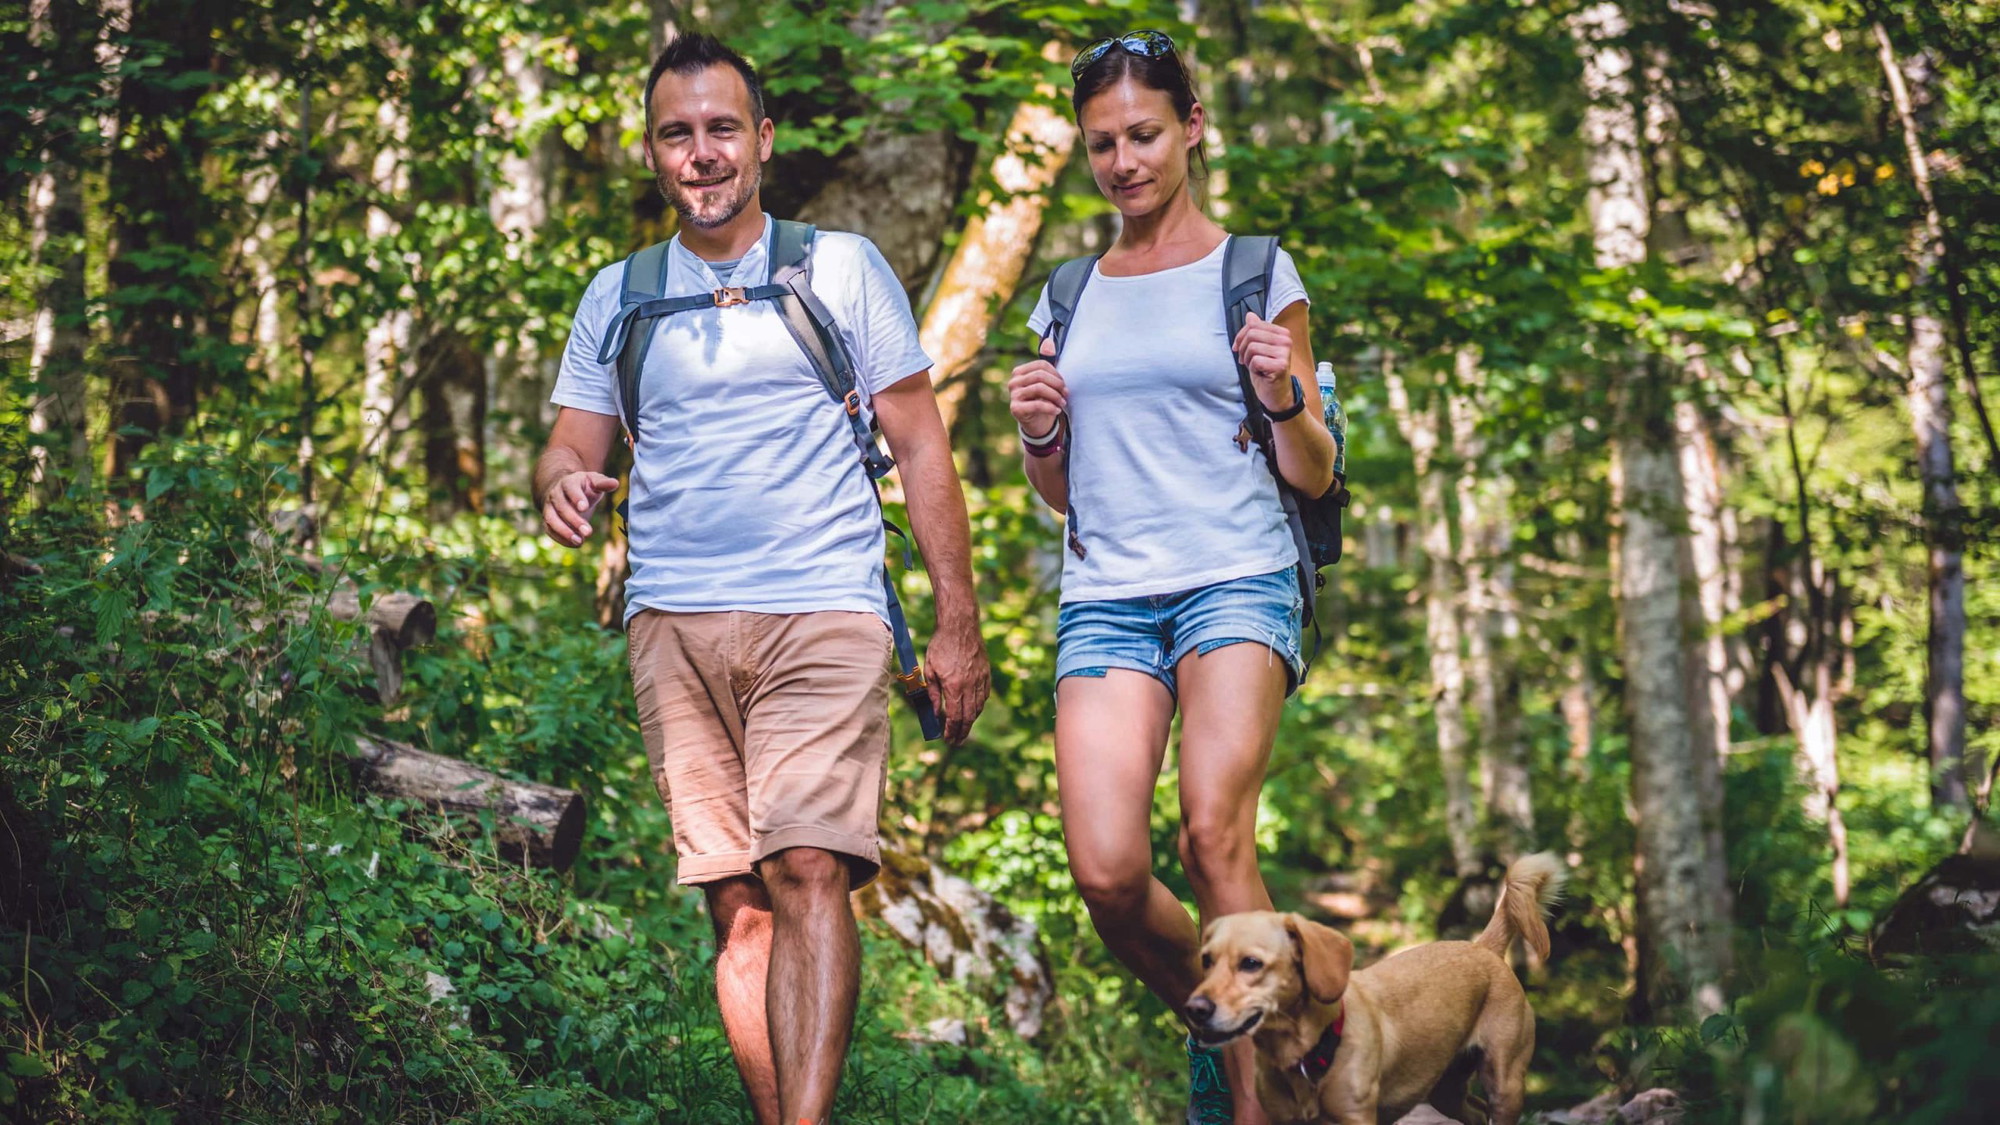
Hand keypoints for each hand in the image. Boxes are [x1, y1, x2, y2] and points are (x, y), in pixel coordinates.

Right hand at [541, 471, 618, 546]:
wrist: (563, 491)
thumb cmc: (583, 487)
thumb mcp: (593, 481)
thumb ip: (603, 483)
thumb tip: (615, 483)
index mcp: (568, 482)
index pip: (570, 488)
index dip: (576, 498)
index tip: (584, 508)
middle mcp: (555, 494)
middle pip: (561, 506)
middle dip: (574, 520)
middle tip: (588, 531)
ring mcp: (549, 507)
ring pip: (551, 519)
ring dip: (564, 532)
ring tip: (579, 541)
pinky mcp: (547, 520)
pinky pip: (549, 530)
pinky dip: (560, 538)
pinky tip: (574, 544)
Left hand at [924, 617, 990, 744]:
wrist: (960, 626)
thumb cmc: (941, 646)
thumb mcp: (930, 670)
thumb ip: (932, 693)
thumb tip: (934, 713)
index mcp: (954, 686)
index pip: (955, 716)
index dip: (951, 731)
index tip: (947, 739)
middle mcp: (970, 686)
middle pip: (968, 717)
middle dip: (962, 732)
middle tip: (956, 741)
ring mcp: (980, 680)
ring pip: (978, 708)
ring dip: (970, 721)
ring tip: (963, 728)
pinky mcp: (987, 674)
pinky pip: (984, 696)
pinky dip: (978, 706)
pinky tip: (973, 710)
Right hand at [1007, 337, 1066, 439]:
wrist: (1037, 424)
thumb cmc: (1043, 400)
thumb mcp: (1048, 382)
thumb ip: (1049, 364)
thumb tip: (1049, 342)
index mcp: (1020, 372)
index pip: (1041, 366)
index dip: (1056, 375)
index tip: (1064, 386)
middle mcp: (1014, 381)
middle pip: (1040, 376)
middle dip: (1057, 385)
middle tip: (1066, 395)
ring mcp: (1013, 395)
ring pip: (1039, 388)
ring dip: (1055, 397)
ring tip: (1062, 403)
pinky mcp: (1015, 409)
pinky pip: (1036, 404)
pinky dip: (1050, 407)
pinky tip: (1057, 411)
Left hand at [1232, 311, 1294, 411]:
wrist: (1276, 394)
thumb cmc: (1266, 370)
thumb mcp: (1258, 348)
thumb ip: (1255, 331)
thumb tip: (1250, 315)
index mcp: (1282, 333)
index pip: (1253, 324)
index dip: (1240, 336)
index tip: (1238, 348)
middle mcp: (1286, 340)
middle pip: (1251, 333)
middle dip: (1243, 348)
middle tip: (1245, 360)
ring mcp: (1284, 353)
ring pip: (1252, 347)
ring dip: (1248, 359)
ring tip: (1254, 367)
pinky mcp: (1280, 366)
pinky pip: (1255, 361)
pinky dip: (1252, 368)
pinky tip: (1260, 373)